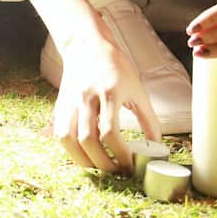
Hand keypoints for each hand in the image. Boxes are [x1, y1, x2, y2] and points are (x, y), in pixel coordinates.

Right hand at [51, 32, 161, 173]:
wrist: (87, 45)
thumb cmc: (116, 66)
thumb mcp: (137, 88)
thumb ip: (148, 118)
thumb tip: (157, 145)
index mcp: (110, 92)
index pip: (110, 132)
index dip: (120, 154)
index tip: (131, 165)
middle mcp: (87, 97)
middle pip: (88, 140)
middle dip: (103, 163)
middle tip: (117, 172)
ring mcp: (70, 102)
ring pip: (69, 140)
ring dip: (84, 160)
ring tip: (100, 167)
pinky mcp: (60, 106)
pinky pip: (60, 134)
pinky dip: (71, 150)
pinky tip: (85, 155)